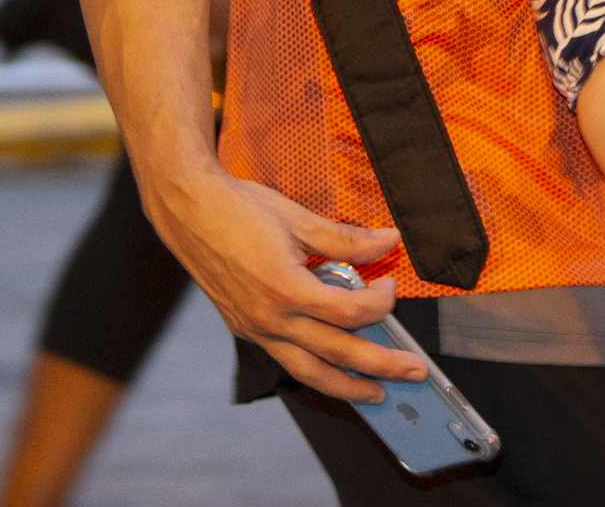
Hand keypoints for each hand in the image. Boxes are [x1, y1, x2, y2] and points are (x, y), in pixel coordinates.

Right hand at [143, 167, 422, 400]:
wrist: (189, 211)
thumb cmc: (240, 209)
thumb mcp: (299, 218)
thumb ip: (347, 238)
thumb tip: (389, 242)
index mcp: (286, 289)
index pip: (349, 312)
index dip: (380, 304)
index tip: (390, 287)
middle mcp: (270, 318)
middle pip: (336, 353)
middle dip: (381, 367)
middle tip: (415, 373)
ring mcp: (255, 329)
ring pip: (308, 371)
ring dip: (346, 387)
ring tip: (376, 395)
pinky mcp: (245, 329)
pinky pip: (286, 360)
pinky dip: (314, 370)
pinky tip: (332, 370)